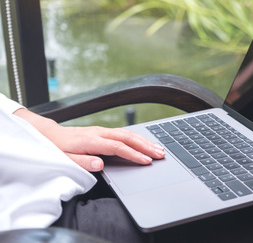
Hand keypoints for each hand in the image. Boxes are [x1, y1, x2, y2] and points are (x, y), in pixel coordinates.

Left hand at [14, 108, 164, 171]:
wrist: (49, 135)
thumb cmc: (56, 149)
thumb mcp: (63, 159)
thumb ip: (82, 162)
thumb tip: (100, 164)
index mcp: (91, 141)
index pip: (118, 148)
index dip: (133, 154)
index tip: (146, 161)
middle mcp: (99, 133)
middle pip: (128, 138)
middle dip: (146, 146)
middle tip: (161, 154)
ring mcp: (102, 130)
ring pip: (128, 134)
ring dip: (145, 141)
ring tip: (159, 148)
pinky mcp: (103, 131)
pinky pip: (124, 133)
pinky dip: (138, 137)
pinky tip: (146, 142)